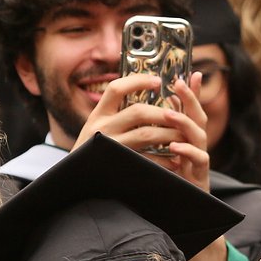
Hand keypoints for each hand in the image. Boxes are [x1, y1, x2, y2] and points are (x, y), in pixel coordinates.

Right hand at [73, 72, 212, 192]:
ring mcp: (111, 147)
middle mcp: (102, 128)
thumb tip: (142, 93)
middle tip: (180, 115)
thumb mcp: (96, 127)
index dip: (137, 81)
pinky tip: (174, 160)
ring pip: (145, 135)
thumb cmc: (92, 150)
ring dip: (168, 134)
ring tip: (183, 135)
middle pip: (138, 112)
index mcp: (98, 115)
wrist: (76, 180)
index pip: (116, 89)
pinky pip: (146, 159)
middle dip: (163, 113)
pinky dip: (163, 160)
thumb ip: (114, 114)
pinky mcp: (120, 165)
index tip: (157, 81)